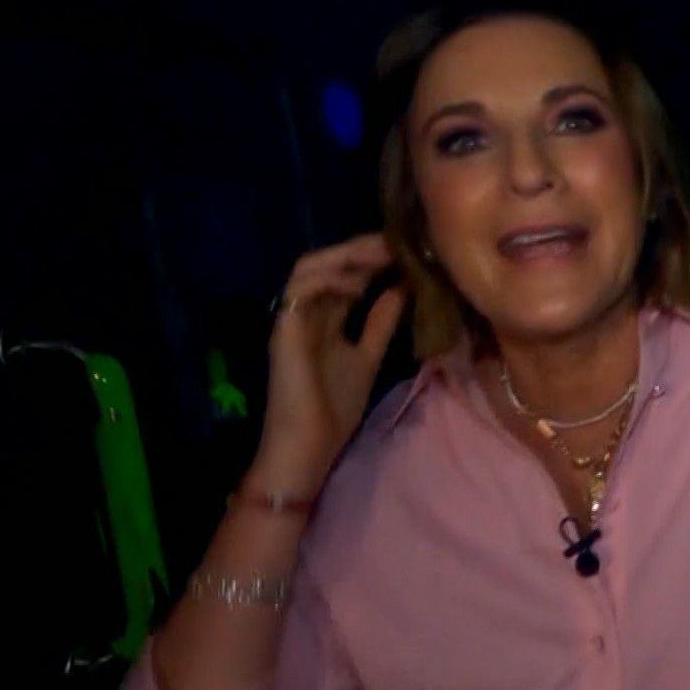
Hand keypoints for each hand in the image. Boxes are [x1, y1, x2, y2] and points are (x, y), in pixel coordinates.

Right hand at [255, 233, 406, 489]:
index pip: (346, 274)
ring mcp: (291, 318)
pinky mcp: (282, 330)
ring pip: (308, 266)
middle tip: (397, 241)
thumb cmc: (332, 409)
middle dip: (362, 248)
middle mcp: (305, 311)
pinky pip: (299, 289)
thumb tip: (402, 288)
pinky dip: (328, 279)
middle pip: (328, 262)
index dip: (373, 258)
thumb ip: (380, 324)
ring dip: (346, 256)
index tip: (407, 249)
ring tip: (381, 254)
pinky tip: (357, 284)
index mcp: (324, 317)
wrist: (308, 448)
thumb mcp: (368, 358)